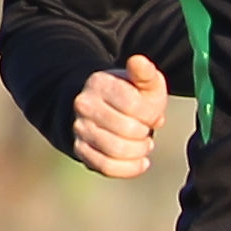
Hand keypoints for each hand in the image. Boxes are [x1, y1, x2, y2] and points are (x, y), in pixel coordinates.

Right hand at [70, 52, 168, 179]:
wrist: (99, 106)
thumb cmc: (129, 95)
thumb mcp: (142, 82)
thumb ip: (146, 74)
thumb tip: (140, 62)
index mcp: (100, 84)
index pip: (136, 106)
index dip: (151, 114)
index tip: (150, 112)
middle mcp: (84, 106)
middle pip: (129, 131)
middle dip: (145, 132)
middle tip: (146, 128)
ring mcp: (79, 128)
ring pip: (118, 150)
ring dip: (139, 151)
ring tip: (143, 143)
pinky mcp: (80, 149)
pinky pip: (107, 167)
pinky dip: (130, 168)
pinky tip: (141, 161)